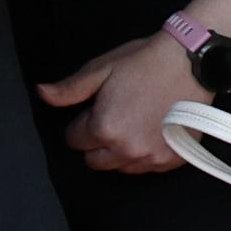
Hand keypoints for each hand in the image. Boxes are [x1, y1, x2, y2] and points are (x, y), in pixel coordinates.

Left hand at [33, 28, 208, 174]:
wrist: (189, 63)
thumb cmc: (143, 62)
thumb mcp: (101, 70)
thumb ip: (70, 89)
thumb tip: (41, 93)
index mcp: (103, 128)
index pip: (74, 140)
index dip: (80, 124)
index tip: (92, 111)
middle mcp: (126, 149)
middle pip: (95, 160)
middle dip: (96, 142)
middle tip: (112, 118)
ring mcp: (151, 158)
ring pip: (120, 167)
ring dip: (119, 151)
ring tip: (132, 124)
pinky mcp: (172, 161)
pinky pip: (146, 168)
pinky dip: (144, 155)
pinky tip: (150, 132)